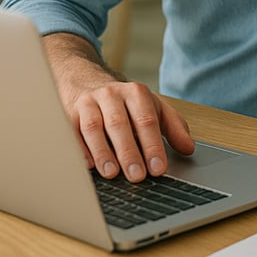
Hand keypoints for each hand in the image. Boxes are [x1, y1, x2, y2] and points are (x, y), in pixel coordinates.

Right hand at [43, 33, 194, 181]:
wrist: (86, 80)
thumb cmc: (124, 102)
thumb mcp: (153, 107)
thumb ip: (173, 127)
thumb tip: (188, 148)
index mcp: (136, 93)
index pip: (146, 120)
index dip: (153, 145)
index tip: (158, 168)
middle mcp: (111, 95)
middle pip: (120, 124)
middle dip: (129, 152)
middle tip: (137, 176)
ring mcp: (88, 103)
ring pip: (94, 127)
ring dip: (103, 152)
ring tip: (112, 173)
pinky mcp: (68, 113)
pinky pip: (72, 131)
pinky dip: (79, 149)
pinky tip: (88, 166)